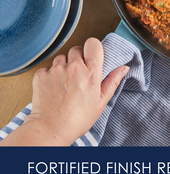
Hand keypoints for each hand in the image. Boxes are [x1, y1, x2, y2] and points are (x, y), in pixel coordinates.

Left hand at [0, 38, 128, 145]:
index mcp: (91, 73)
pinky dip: (50, 75)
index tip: (92, 56)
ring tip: (65, 83)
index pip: (93, 44)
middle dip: (78, 58)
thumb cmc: (77, 119)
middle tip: (78, 74)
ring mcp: (56, 70)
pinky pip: (47, 67)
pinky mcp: (41, 75)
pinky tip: (54, 87)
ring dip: (64, 66)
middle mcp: (73, 68)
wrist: (51, 130)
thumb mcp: (101, 101)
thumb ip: (113, 81)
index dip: (93, 48)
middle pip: (77, 49)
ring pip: (61, 57)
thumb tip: (124, 68)